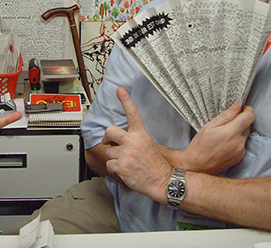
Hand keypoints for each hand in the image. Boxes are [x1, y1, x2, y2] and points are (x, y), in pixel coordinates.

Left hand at [102, 87, 171, 202]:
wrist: (163, 181)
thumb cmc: (156, 164)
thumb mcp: (149, 145)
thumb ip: (135, 138)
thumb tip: (121, 137)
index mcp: (141, 135)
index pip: (132, 114)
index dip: (126, 100)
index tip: (120, 90)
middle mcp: (132, 142)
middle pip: (110, 131)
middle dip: (107, 137)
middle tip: (110, 142)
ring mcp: (126, 154)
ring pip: (109, 151)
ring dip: (114, 158)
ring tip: (126, 162)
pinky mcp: (121, 166)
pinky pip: (109, 165)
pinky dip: (114, 169)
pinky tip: (124, 171)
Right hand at [180, 103, 254, 173]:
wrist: (197, 166)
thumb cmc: (200, 145)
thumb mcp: (209, 126)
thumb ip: (226, 116)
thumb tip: (237, 106)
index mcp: (231, 132)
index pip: (250, 117)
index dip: (248, 110)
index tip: (242, 107)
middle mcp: (239, 142)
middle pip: (248, 125)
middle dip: (241, 120)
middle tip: (228, 120)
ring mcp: (241, 151)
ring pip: (245, 135)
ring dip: (239, 130)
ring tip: (223, 133)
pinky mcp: (240, 157)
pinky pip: (242, 144)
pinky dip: (237, 140)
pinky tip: (225, 142)